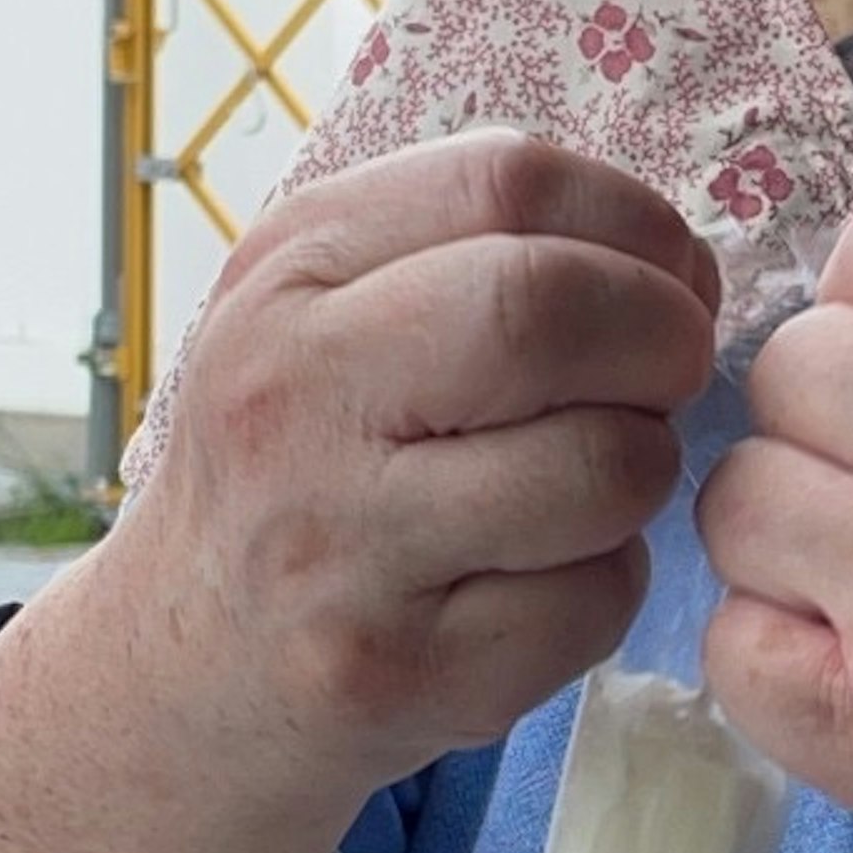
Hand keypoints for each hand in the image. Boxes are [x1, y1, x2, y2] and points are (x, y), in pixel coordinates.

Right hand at [0, 134, 717, 852]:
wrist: (179, 666)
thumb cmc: (298, 464)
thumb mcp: (323, 313)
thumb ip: (470, 250)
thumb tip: (674, 262)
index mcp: (288, 273)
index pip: (509, 180)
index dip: (636, 222)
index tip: (665, 277)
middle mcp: (293, 396)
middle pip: (549, 309)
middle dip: (661, 337)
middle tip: (664, 377)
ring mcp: (339, 545)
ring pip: (601, 468)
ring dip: (643, 470)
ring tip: (591, 483)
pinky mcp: (396, 672)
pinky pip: (590, 602)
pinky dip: (603, 585)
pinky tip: (539, 580)